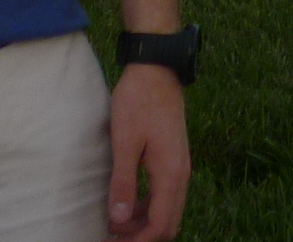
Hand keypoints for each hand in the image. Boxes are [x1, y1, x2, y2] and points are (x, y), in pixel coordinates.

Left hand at [107, 59, 190, 240]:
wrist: (156, 68)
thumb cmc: (138, 101)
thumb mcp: (125, 142)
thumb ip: (123, 182)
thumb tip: (118, 220)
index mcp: (171, 174)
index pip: (159, 226)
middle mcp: (181, 174)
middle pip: (168, 224)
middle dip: (141, 237)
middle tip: (111, 237)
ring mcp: (180, 166)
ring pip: (168, 211)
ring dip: (144, 224)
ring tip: (115, 225)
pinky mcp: (174, 158)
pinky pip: (166, 196)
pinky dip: (148, 208)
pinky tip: (127, 205)